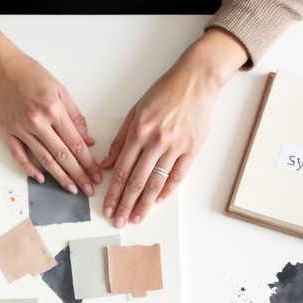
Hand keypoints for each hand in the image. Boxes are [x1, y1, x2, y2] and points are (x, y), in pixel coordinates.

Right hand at [0, 50, 101, 195]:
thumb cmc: (29, 73)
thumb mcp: (59, 89)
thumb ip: (75, 116)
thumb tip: (87, 140)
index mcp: (54, 110)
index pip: (75, 144)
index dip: (88, 163)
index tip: (97, 176)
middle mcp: (38, 122)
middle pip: (63, 156)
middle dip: (79, 176)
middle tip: (89, 190)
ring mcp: (21, 129)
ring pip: (44, 160)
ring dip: (60, 177)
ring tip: (72, 189)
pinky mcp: (7, 132)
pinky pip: (19, 155)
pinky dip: (30, 169)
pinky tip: (41, 179)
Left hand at [101, 29, 248, 225]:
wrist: (195, 80)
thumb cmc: (164, 93)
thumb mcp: (136, 111)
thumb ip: (121, 140)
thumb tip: (106, 164)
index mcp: (138, 131)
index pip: (121, 169)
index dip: (113, 192)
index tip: (107, 207)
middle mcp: (155, 141)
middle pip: (137, 181)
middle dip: (126, 204)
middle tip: (118, 220)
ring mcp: (175, 146)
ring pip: (156, 182)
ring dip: (144, 203)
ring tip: (136, 218)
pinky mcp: (192, 149)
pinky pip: (178, 175)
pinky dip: (167, 190)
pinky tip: (157, 201)